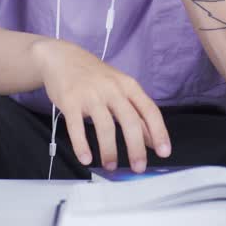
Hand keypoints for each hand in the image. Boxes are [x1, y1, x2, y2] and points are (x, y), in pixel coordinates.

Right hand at [30, 38, 171, 171]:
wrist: (61, 57)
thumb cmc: (94, 76)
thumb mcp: (119, 88)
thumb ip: (135, 112)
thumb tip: (151, 140)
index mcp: (128, 86)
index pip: (149, 110)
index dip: (159, 132)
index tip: (164, 153)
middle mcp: (112, 89)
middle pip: (129, 121)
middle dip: (136, 148)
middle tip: (138, 167)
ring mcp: (90, 95)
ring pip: (105, 126)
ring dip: (109, 150)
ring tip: (110, 166)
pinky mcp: (70, 101)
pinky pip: (77, 127)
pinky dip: (82, 145)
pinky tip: (86, 159)